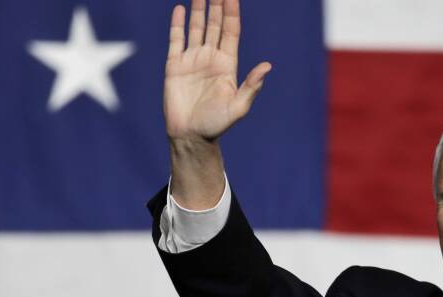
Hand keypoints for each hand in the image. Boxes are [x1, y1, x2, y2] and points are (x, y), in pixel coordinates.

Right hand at [164, 0, 270, 142]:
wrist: (191, 136)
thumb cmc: (216, 125)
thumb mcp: (238, 107)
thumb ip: (251, 86)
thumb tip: (267, 66)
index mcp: (227, 65)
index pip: (230, 31)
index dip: (231, 12)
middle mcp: (210, 58)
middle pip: (215, 25)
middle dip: (216, 5)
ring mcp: (192, 61)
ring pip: (196, 28)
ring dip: (199, 9)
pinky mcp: (174, 66)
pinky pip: (176, 40)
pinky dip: (177, 24)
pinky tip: (179, 9)